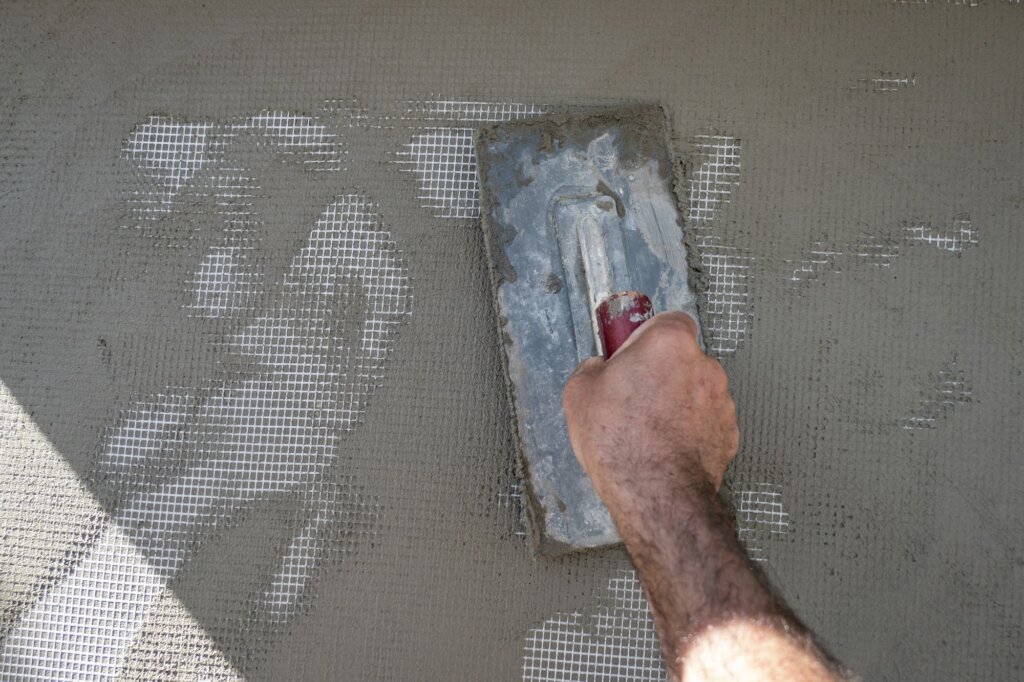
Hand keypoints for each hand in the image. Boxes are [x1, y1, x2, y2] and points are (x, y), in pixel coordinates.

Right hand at [562, 312, 738, 515]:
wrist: (656, 494)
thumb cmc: (621, 444)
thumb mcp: (579, 393)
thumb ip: (593, 368)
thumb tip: (597, 370)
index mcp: (669, 343)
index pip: (667, 319)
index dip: (646, 337)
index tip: (631, 351)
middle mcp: (703, 366)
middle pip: (680, 357)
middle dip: (660, 372)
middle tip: (632, 395)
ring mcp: (721, 401)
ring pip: (694, 390)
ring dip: (676, 402)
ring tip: (646, 428)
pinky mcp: (728, 433)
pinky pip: (705, 421)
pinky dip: (689, 429)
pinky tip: (664, 446)